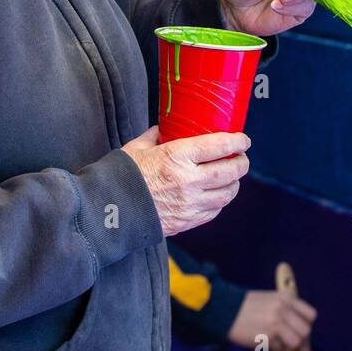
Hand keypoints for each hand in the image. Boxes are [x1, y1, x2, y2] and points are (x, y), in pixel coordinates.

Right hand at [121, 126, 249, 236]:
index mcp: (176, 157)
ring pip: (227, 194)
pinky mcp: (187, 222)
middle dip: (241, 162)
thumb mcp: (137, 148)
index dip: (237, 141)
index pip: (219, 146)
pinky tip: (215, 194)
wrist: (108, 212)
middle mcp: (188, 181)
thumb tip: (167, 128)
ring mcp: (190, 204)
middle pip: (230, 171)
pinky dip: (220, 201)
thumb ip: (156, 136)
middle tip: (241, 157)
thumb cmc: (121, 175)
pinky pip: (214, 211)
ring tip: (231, 176)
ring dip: (233, 183)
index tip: (243, 139)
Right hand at [228, 289, 317, 350]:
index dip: (306, 325)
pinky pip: (280, 350)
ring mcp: (275, 323)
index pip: (310, 315)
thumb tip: (302, 337)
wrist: (225, 310)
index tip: (299, 331)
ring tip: (279, 346)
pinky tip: (267, 345)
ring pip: (296, 343)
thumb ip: (287, 313)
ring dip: (289, 348)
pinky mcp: (266, 336)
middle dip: (301, 341)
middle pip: (306, 331)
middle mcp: (283, 309)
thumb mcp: (270, 300)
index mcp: (285, 298)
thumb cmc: (247, 306)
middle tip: (290, 344)